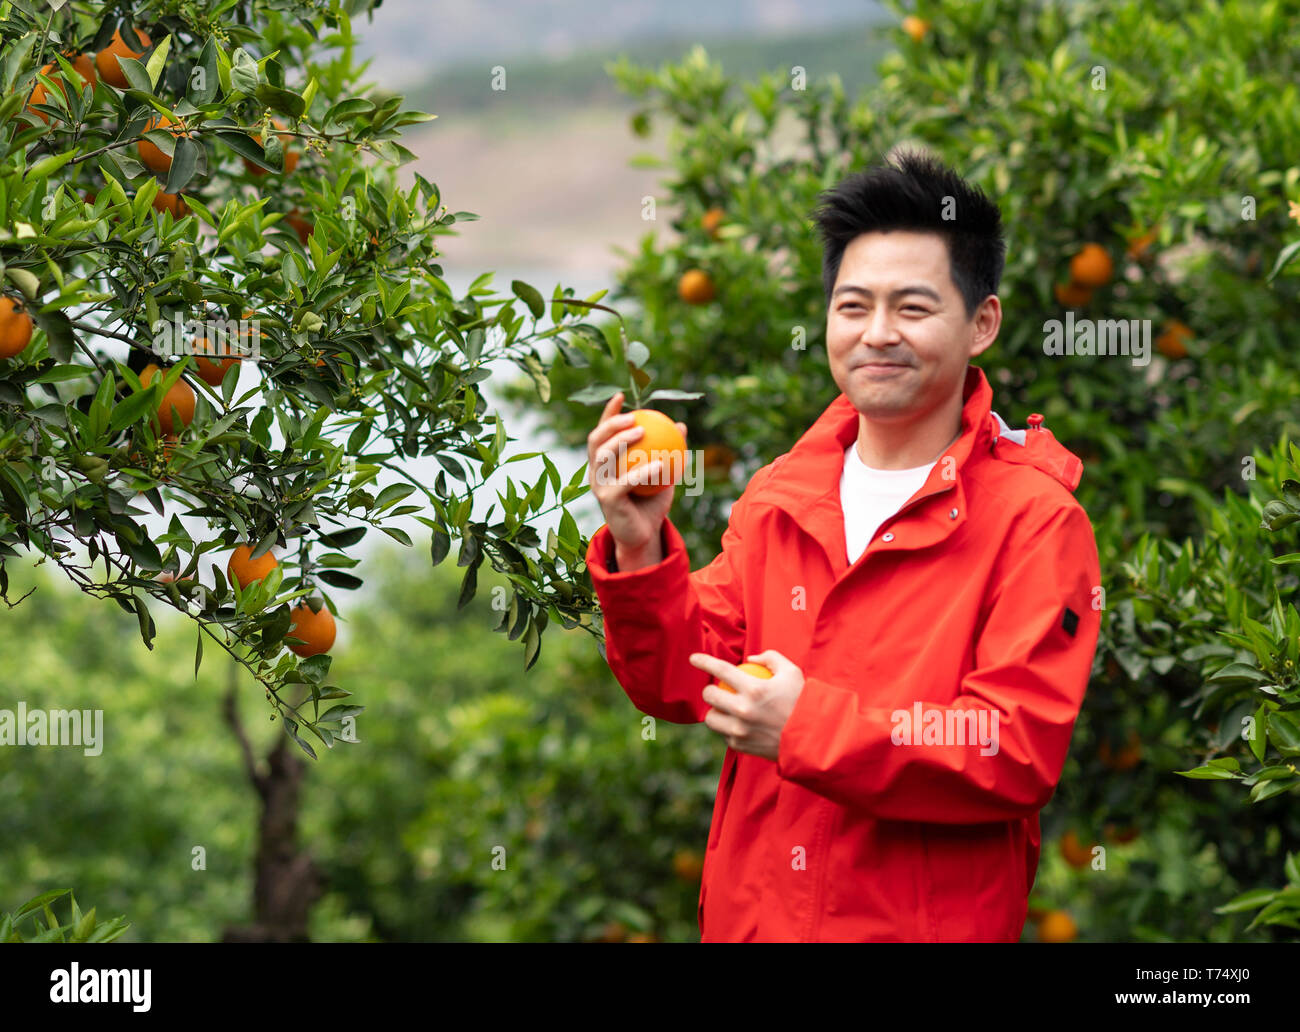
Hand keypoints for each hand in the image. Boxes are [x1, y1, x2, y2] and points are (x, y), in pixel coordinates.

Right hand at [587, 391, 686, 560]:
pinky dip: (642, 472)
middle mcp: (596, 472)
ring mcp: (599, 486)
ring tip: (641, 431)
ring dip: (620, 441)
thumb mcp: (664, 473)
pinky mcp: (608, 501)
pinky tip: (660, 464)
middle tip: (633, 416)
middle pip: (595, 441)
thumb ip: (669, 450)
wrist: (643, 535)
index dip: (608, 413)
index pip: (602, 432)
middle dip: (610, 424)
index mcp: (605, 462)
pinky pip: (625, 482)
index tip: (621, 397)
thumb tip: (680, 426)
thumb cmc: (651, 502)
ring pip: (603, 458)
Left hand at [691, 649, 804, 761]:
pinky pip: (724, 734)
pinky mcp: (740, 746)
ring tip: (722, 708)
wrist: (813, 738)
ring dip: (714, 711)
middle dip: (708, 690)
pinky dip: (727, 727)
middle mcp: (743, 710)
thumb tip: (750, 659)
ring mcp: (740, 730)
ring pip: (711, 718)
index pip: (721, 670)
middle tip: (716, 689)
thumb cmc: (803, 701)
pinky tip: (735, 724)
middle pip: (709, 695)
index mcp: (754, 689)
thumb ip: (769, 658)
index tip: (693, 659)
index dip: (703, 662)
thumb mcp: (791, 672)